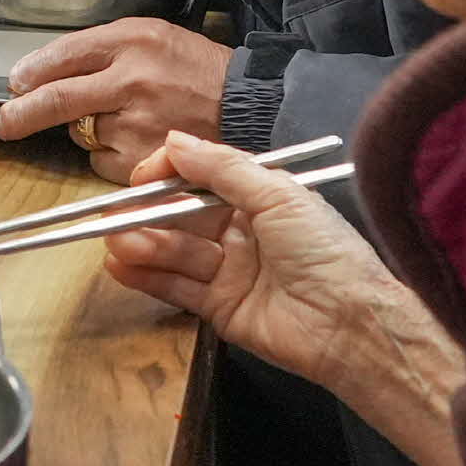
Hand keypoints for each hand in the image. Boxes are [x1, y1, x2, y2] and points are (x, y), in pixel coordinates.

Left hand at [0, 18, 229, 180]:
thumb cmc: (195, 69)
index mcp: (132, 42)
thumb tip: (41, 74)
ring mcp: (139, 126)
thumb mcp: (150, 36)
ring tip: (123, 119)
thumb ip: (100, 50)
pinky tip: (136, 141)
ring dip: (86, 131)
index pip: (64, 56)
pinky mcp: (146, 162)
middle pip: (58, 100)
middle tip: (5, 123)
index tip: (14, 84)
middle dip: (22, 114)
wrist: (247, 104)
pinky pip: (104, 162)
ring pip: (82, 134)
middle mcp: (132, 82)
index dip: (32, 72)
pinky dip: (109, 156)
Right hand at [102, 133, 465, 465]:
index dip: (169, 174)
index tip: (141, 177)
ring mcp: (229, 270)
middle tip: (114, 215)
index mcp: (258, 196)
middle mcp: (240, 229)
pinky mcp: (220, 308)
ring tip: (117, 242)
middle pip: (182, 215)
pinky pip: (177, 288)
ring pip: (176, 251)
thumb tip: (174, 141)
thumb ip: (222, 167)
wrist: (350, 324)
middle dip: (148, 213)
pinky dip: (148, 277)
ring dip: (143, 244)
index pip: (201, 177)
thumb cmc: (322, 249)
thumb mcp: (277, 194)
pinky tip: (122, 267)